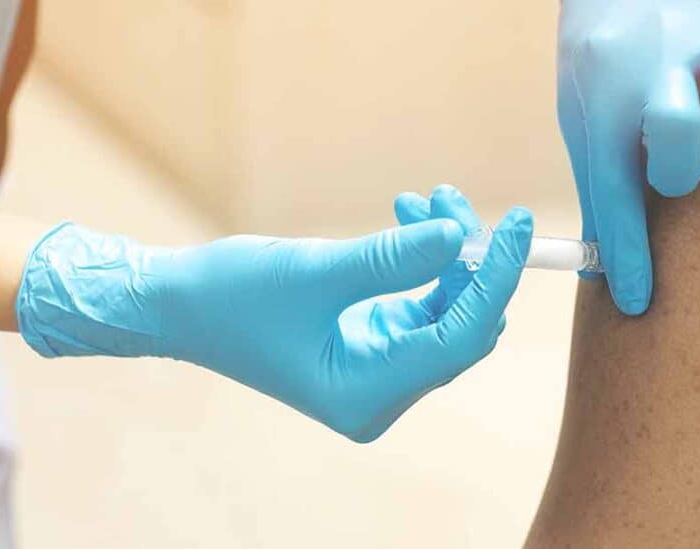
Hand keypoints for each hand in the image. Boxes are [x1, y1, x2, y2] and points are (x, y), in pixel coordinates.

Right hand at [16, 204, 532, 441]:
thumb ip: (395, 256)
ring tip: (424, 197)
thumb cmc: (233, 296)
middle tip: (449, 198)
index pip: (460, 337)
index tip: (520, 225)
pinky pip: (421, 303)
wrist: (179, 306)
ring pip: (445, 310)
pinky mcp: (371, 345)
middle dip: (467, 259)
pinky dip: (421, 260)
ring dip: (443, 251)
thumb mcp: (317, 270)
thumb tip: (460, 234)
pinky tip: (408, 215)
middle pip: (460, 326)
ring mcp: (378, 370)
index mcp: (368, 393)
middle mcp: (381, 392)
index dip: (495, 278)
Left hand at [557, 0, 699, 313]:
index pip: (610, 186)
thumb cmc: (606, 49)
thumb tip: (601, 266)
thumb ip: (600, 177)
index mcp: (601, 91)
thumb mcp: (582, 107)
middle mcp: (655, 61)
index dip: (626, 251)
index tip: (636, 300)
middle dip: (678, 164)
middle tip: (678, 162)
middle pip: (675, 129)